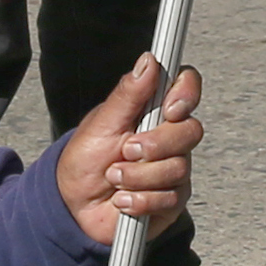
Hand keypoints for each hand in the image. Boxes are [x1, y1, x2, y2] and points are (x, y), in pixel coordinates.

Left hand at [54, 57, 202, 249]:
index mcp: (153, 110)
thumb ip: (128, 93)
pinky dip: (140, 199)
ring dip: (138, 177)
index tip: (169, 109)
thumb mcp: (102, 123)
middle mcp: (169, 137)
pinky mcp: (172, 199)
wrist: (75, 204)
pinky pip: (170, 198)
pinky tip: (123, 199)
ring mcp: (173, 167)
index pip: (186, 88)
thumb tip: (148, 61)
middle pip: (190, 131)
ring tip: (115, 178)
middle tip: (125, 151)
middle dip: (154, 145)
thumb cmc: (86, 159)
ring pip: (178, 168)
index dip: (186, 94)